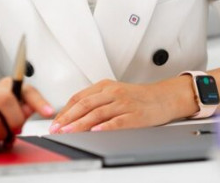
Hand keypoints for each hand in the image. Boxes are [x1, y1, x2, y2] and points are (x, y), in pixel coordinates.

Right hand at [0, 77, 53, 150]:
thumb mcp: (15, 108)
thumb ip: (28, 109)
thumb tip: (42, 110)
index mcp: (7, 86)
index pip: (26, 90)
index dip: (39, 102)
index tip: (49, 113)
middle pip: (5, 100)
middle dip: (14, 122)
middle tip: (15, 131)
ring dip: (0, 136)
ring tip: (0, 136)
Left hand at [50, 78, 190, 132]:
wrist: (164, 98)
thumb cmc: (139, 98)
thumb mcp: (115, 93)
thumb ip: (97, 101)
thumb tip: (73, 116)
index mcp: (106, 86)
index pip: (80, 97)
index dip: (65, 110)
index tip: (55, 122)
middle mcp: (114, 93)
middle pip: (86, 104)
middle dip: (68, 118)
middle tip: (57, 128)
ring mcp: (124, 103)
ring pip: (98, 113)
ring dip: (80, 124)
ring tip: (69, 132)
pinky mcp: (135, 115)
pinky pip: (117, 121)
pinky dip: (105, 127)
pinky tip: (96, 131)